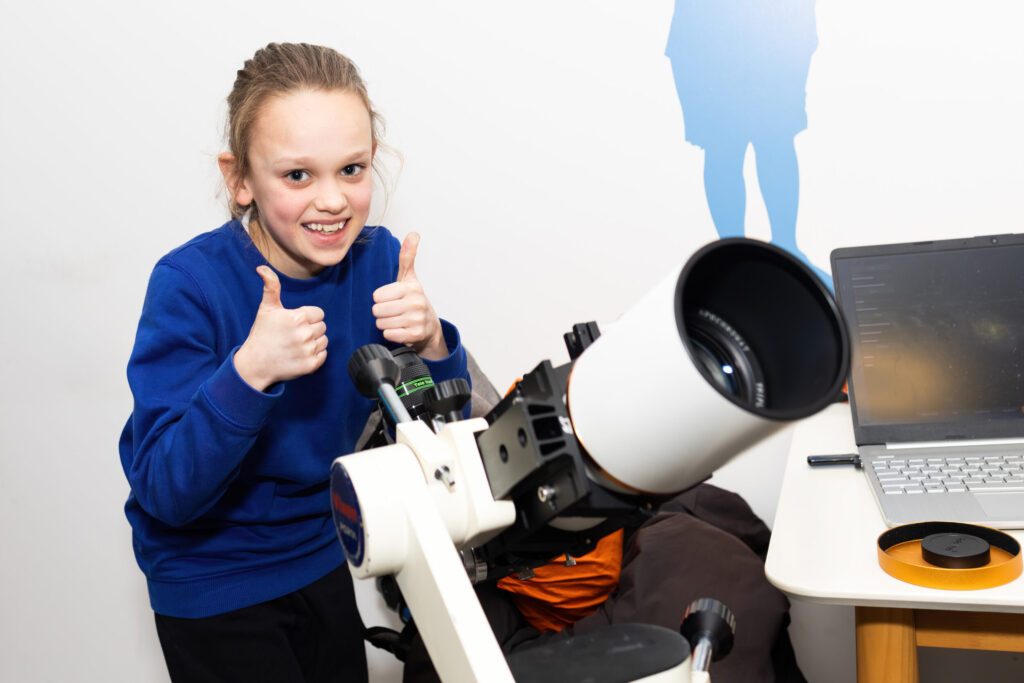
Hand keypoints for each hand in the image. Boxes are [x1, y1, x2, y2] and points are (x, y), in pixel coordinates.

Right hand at [234, 266, 328, 390]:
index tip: (294, 323)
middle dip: (310, 329)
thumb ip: (271, 286)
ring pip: (324, 340)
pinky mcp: (310, 365)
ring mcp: (308, 351)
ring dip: (313, 342)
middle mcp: (304, 334)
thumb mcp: (266, 309)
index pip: (319, 313)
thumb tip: (262, 268)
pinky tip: (299, 355)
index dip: (307, 317)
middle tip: (293, 335)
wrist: (255, 364)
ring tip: (295, 345)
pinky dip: (314, 355)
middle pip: (322, 327)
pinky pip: (323, 355)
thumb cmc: (261, 334)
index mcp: (297, 318)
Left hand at [372, 233, 446, 359]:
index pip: (377, 296)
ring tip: (397, 321)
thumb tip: (413, 234)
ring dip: (386, 324)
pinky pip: (389, 335)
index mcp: (411, 288)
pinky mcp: (415, 335)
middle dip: (382, 313)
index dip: (381, 299)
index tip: (391, 299)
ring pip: (382, 323)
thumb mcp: (409, 278)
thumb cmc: (414, 301)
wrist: (429, 328)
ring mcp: (417, 320)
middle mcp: (416, 303)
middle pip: (378, 310)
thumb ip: (407, 256)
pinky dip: (391, 335)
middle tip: (393, 312)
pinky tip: (401, 330)